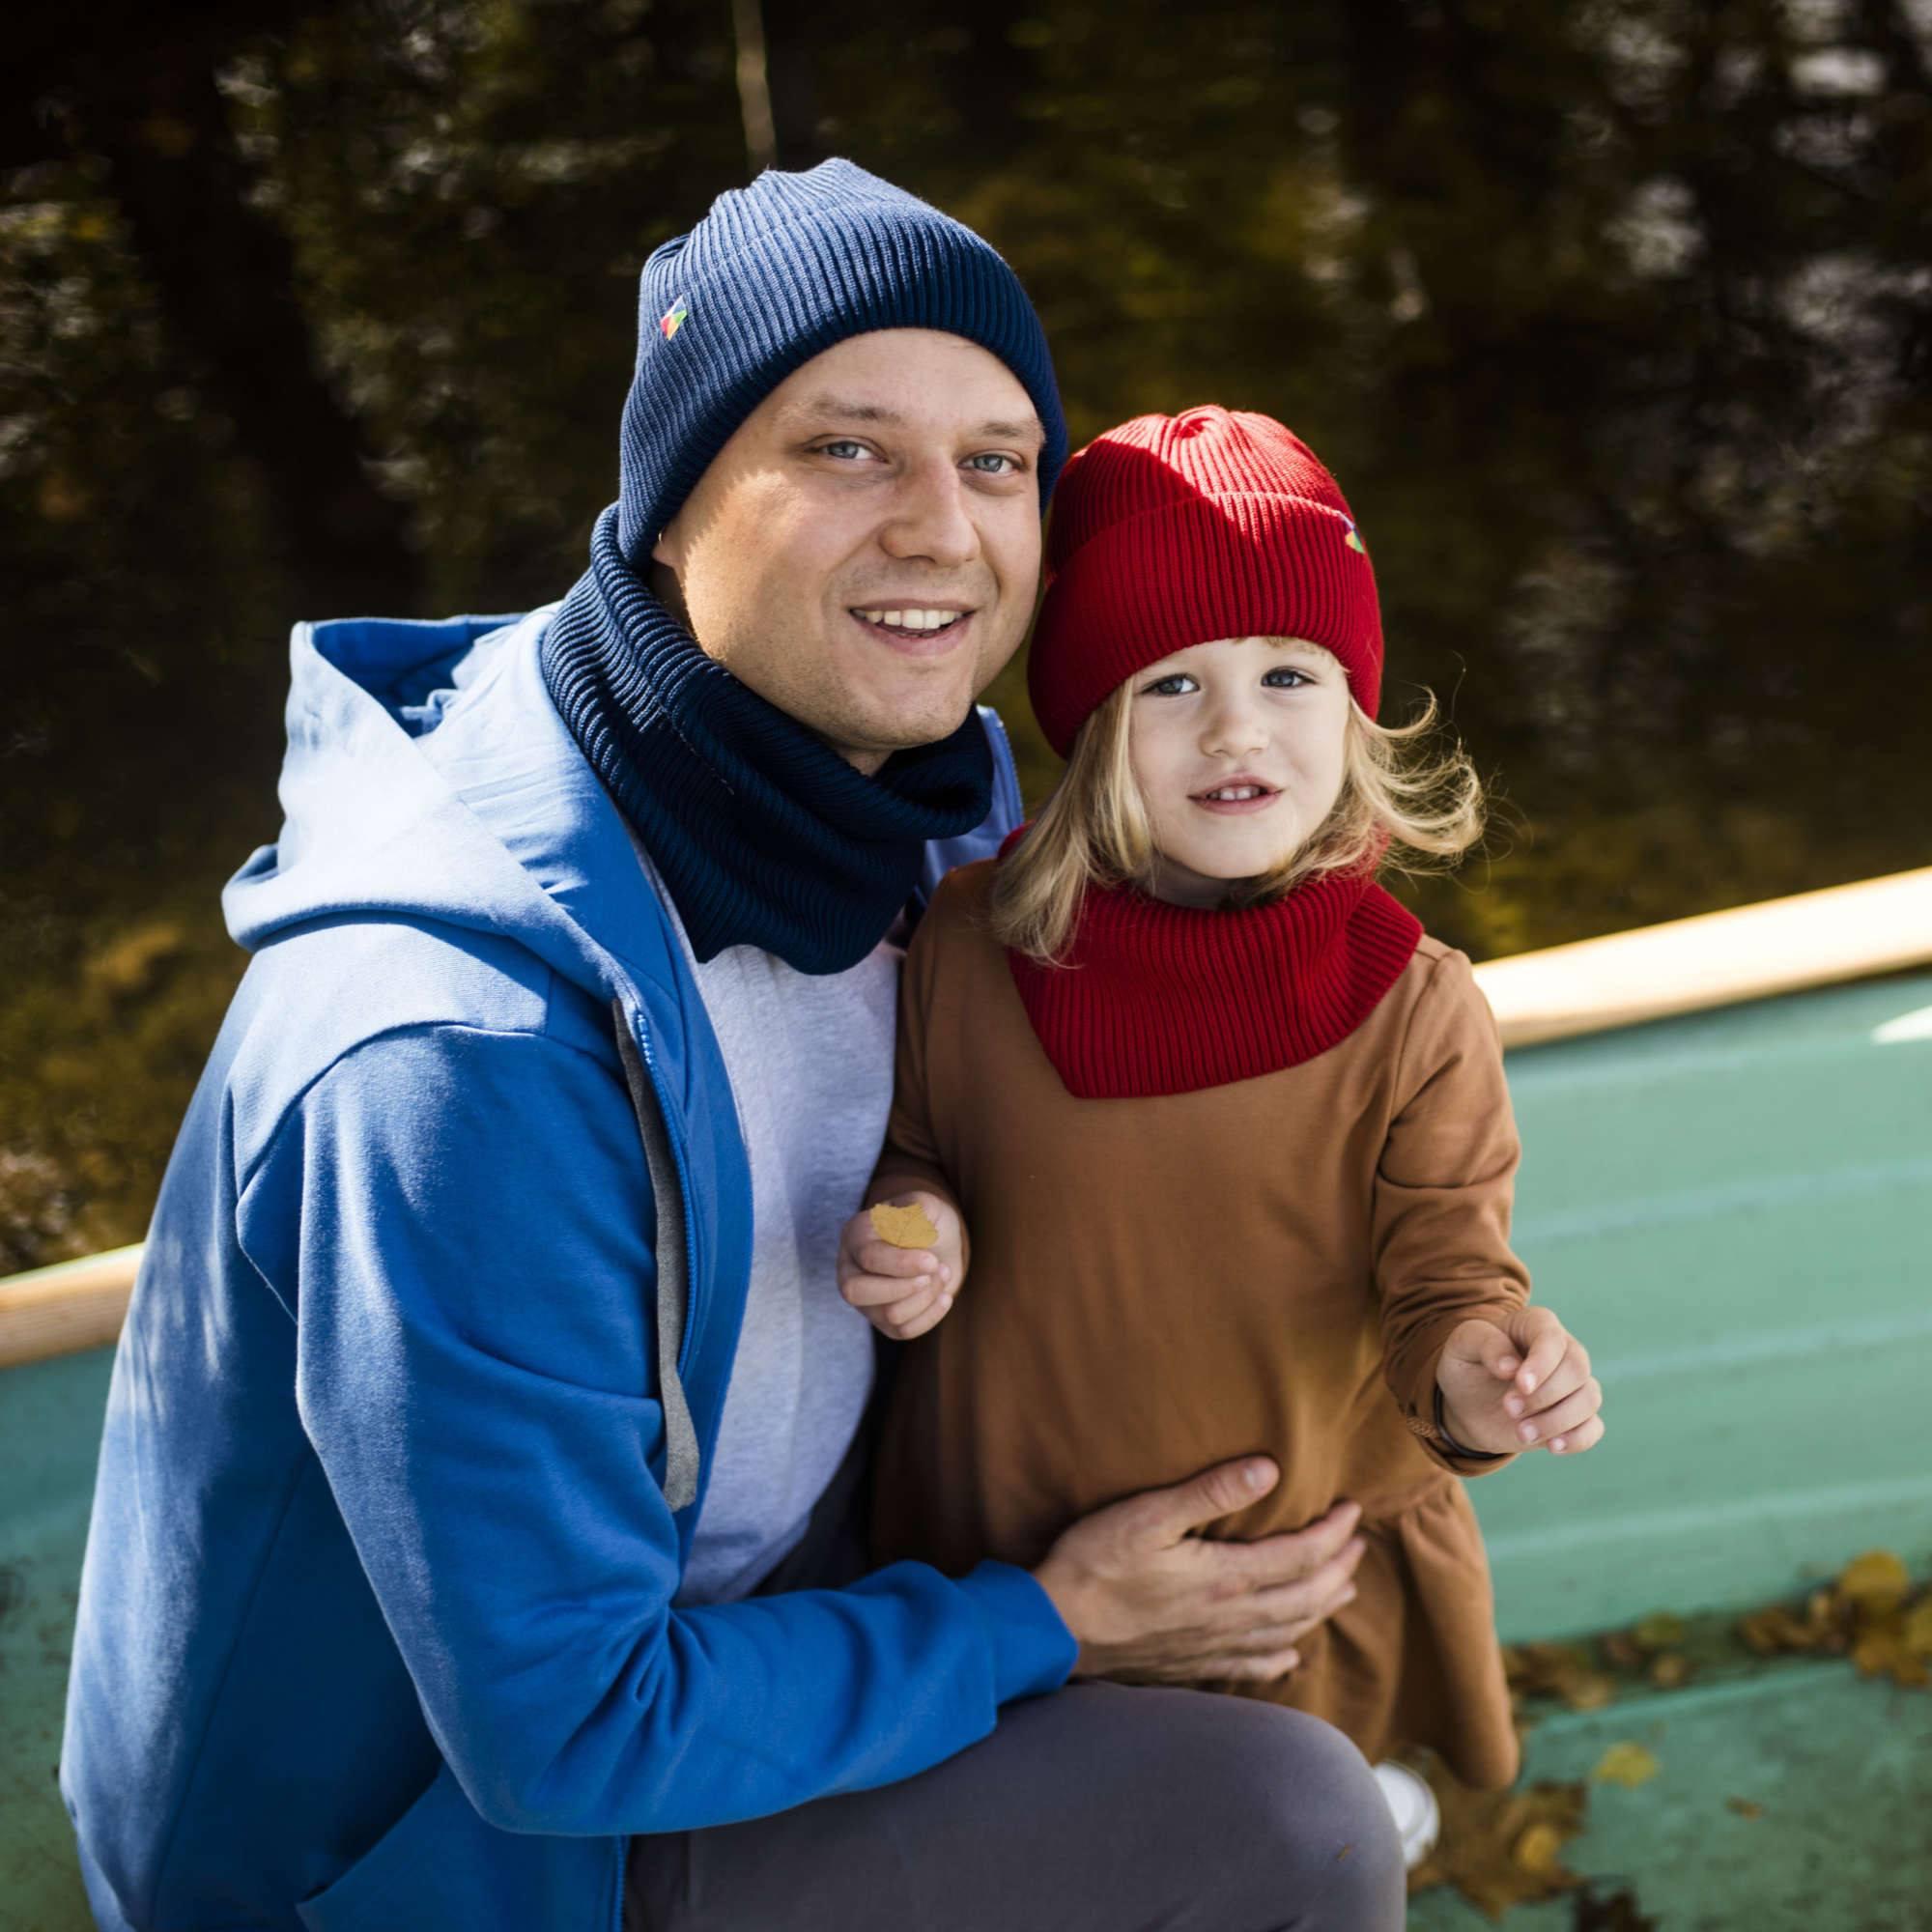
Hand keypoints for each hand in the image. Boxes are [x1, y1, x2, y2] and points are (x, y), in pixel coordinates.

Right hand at [836, 1191, 964, 1340]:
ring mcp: (864, 1299)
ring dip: (926, 1296)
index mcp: (855, 1235)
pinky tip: (944, 1295)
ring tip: (943, 1274)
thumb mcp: (927, 1205)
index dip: (902, 1263)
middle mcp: (850, 1269)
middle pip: (855, 1292)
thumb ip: (918, 1209)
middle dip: (904, 1286)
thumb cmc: (927, 1221)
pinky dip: (931, 1315)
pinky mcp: (882, 1321)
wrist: (939, 1244)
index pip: (868, 1258)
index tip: (932, 1261)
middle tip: (936, 1269)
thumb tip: (908, 1233)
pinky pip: (903, 1331)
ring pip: (887, 1314)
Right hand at [1031, 1459, 1366, 1684]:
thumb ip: (1210, 1492)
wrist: (1057, 1629)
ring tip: (1342, 1590)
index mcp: (1225, 1578)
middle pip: (1305, 1597)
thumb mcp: (1148, 1515)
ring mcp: (1213, 1647)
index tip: (1354, 1510)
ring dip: (1321, 1608)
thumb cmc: (1095, 1564)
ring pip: (1287, 1632)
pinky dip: (1281, 1657)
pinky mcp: (1193, 1664)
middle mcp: (1230, 1618)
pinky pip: (1253, 1666)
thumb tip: (1269, 1469)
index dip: (1333, 1533)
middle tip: (1359, 1546)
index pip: (1301, 1556)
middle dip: (1339, 1569)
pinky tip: (1290, 1654)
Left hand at [1436, 1306, 1604, 1456]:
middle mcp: (1563, 1351)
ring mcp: (1573, 1385)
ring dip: (1556, 1421)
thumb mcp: (1463, 1344)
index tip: (1520, 1386)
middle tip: (1508, 1409)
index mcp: (1536, 1324)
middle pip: (1577, 1369)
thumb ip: (1485, 1344)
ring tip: (1521, 1432)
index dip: (1542, 1363)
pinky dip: (1577, 1439)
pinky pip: (1593, 1427)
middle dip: (1545, 1395)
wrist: (1468, 1403)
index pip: (1553, 1338)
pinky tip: (1551, 1446)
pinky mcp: (1575, 1417)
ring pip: (1589, 1399)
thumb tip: (1511, 1366)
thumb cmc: (1468, 1364)